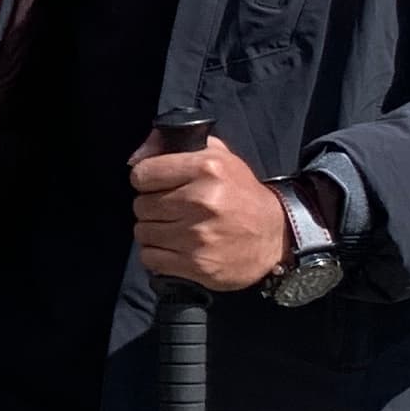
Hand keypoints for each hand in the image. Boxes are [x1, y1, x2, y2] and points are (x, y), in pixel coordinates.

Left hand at [129, 129, 291, 290]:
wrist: (274, 235)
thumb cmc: (241, 194)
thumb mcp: (219, 157)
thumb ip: (176, 146)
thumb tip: (135, 156)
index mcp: (206, 168)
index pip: (142, 174)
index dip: (146, 180)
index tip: (156, 186)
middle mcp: (200, 200)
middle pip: (141, 205)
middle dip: (151, 208)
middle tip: (170, 210)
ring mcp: (197, 235)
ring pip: (143, 233)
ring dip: (153, 232)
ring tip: (173, 229)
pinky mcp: (197, 264)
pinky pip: (151, 258)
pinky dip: (157, 255)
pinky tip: (174, 248)